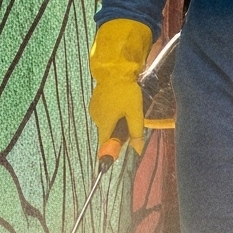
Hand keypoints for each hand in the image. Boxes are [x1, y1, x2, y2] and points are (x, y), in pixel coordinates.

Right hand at [89, 18, 151, 163]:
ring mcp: (94, 109)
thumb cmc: (126, 91)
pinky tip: (121, 102)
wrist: (116, 70)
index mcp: (104, 123)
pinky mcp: (96, 101)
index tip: (109, 162)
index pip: (104, 145)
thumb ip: (136, 132)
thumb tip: (137, 150)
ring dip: (117, 120)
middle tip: (131, 120)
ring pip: (108, 121)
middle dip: (119, 132)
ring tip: (127, 107)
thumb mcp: (135, 112)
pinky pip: (105, 112)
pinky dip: (114, 112)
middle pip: (108, 133)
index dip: (108, 153)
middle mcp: (96, 118)